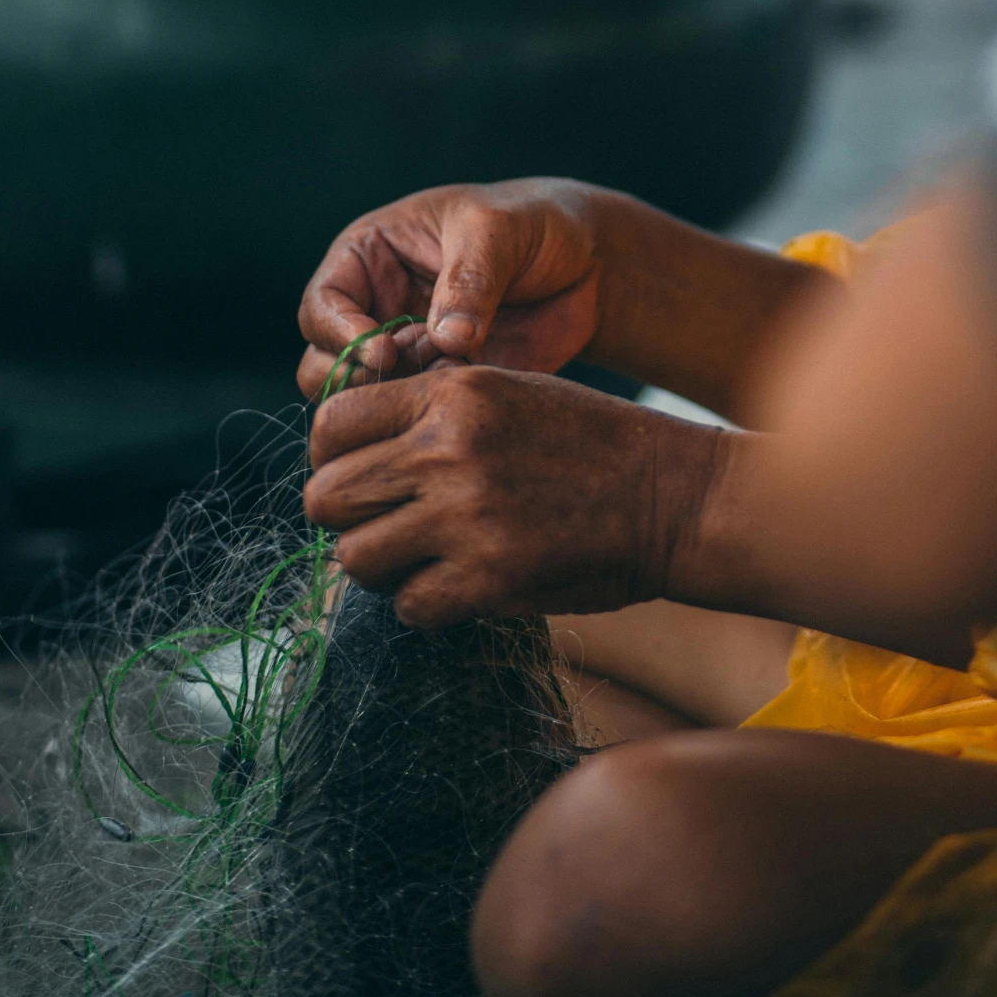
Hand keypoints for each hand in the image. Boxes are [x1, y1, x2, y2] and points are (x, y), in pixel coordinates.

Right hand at [296, 178, 607, 399]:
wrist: (587, 264)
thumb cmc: (532, 223)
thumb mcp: (498, 230)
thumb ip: (469, 279)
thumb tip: (446, 339)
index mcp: (370, 257)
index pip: (321, 306)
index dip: (339, 334)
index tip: (385, 352)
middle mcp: (377, 309)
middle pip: (323, 364)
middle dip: (360, 379)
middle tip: (414, 372)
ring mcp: (407, 354)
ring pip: (364, 401)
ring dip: (401, 397)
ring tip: (456, 368)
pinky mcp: (441, 387)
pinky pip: (417, 417)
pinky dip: (437, 412)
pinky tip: (475, 385)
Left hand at [303, 367, 728, 626]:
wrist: (670, 494)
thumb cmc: (590, 442)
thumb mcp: (511, 390)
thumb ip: (433, 412)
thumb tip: (355, 452)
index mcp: (452, 392)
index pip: (332, 422)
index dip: (331, 456)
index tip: (356, 474)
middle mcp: (447, 448)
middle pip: (326, 495)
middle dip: (342, 517)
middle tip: (379, 525)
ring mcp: (465, 515)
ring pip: (355, 558)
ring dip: (378, 567)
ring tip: (416, 560)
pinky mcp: (488, 577)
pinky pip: (407, 606)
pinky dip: (423, 604)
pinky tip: (455, 587)